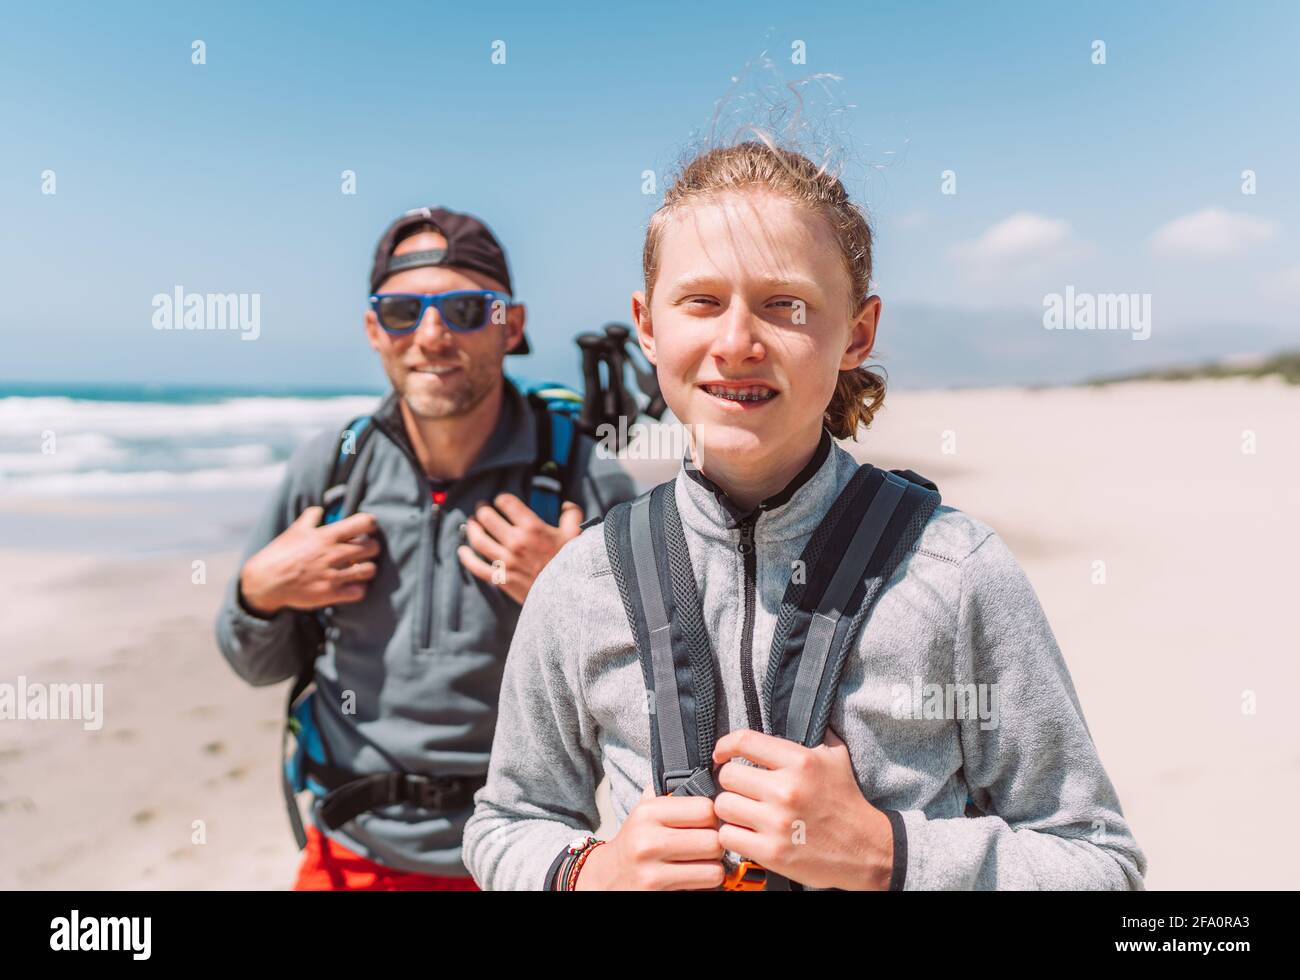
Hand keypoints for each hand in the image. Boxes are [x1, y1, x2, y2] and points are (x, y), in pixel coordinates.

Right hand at [239, 506, 380, 615]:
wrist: (266, 581)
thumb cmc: (281, 553)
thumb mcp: (296, 530)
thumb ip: (312, 517)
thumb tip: (322, 509)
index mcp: (327, 535)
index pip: (364, 522)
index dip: (370, 524)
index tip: (367, 529)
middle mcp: (334, 554)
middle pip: (373, 547)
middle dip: (372, 548)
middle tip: (365, 551)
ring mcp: (333, 575)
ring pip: (370, 570)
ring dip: (368, 569)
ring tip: (360, 569)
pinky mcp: (331, 594)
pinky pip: (360, 592)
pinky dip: (359, 588)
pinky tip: (352, 585)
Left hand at [457, 493, 583, 604]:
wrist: (569, 596)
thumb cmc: (573, 564)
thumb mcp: (576, 535)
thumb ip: (572, 515)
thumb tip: (566, 504)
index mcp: (533, 528)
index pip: (507, 502)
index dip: (501, 498)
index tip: (501, 501)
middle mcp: (516, 542)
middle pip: (487, 517)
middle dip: (483, 510)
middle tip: (482, 508)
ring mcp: (506, 561)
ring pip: (478, 540)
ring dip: (472, 528)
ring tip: (472, 523)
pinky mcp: (502, 579)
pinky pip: (477, 567)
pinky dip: (466, 558)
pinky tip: (462, 551)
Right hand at [574, 784, 725, 890]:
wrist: (606, 879)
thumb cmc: (635, 843)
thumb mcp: (645, 813)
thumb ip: (672, 794)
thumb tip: (711, 772)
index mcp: (648, 813)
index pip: (705, 809)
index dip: (714, 817)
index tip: (708, 823)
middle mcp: (647, 841)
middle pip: (713, 841)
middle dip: (718, 845)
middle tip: (709, 847)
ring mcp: (651, 872)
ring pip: (714, 869)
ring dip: (714, 868)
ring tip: (702, 863)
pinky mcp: (656, 893)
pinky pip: (704, 888)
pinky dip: (705, 885)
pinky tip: (692, 878)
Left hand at [711, 727, 893, 889]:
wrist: (866, 850)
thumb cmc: (846, 802)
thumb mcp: (836, 758)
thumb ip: (815, 734)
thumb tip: (796, 713)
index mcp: (800, 762)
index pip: (744, 741)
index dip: (725, 746)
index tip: (721, 754)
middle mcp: (786, 789)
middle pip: (728, 776)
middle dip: (731, 783)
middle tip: (741, 790)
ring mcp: (777, 822)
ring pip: (723, 806)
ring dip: (730, 810)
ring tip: (744, 813)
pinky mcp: (772, 852)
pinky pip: (728, 836)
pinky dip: (733, 835)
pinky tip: (746, 833)